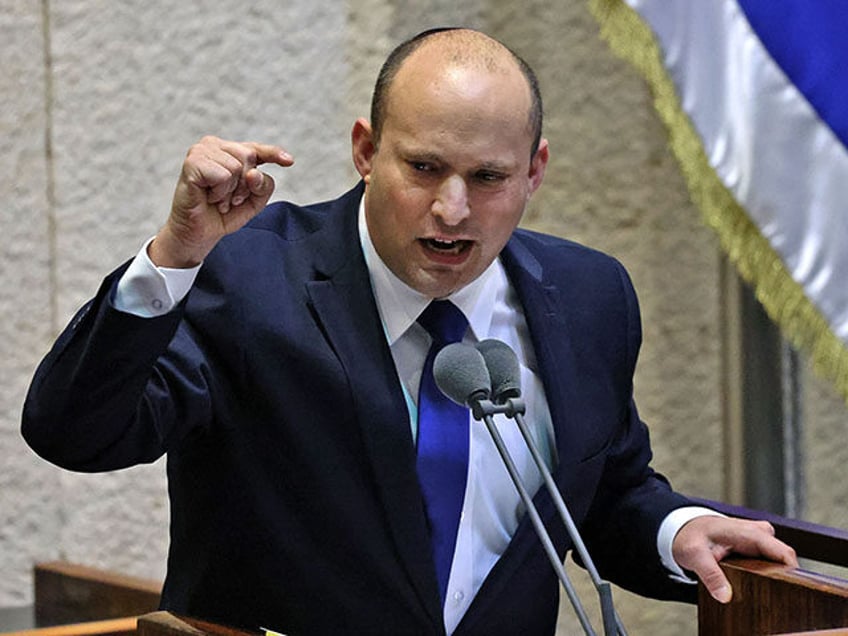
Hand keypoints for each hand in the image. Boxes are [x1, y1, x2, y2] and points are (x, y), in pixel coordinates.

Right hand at [150, 136, 294, 266]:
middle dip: (244, 185)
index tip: (289, 161)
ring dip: (230, 191)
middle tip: (229, 199)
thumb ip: (263, 186)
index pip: (256, 148)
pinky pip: (223, 175)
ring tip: (218, 199)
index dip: (273, 153)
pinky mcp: (192, 162)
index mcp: (230, 152)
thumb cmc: (222, 214)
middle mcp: (215, 146)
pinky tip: (209, 196)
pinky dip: (220, 192)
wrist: (198, 234)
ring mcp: (201, 151)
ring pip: (236, 167)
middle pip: (249, 157)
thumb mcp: (254, 201)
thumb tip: (254, 172)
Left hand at [672, 515, 797, 602]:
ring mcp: (760, 540)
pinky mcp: (757, 547)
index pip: (785, 554)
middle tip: (770, 600)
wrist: (684, 528)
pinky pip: (770, 563)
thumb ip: (710, 575)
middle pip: (784, 561)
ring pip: (778, 563)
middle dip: (783, 580)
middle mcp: (760, 533)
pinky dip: (766, 575)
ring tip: (761, 594)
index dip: (793, 575)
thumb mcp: (695, 555)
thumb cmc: (690, 536)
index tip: (788, 594)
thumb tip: (725, 597)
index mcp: (750, 533)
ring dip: (774, 578)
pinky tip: (756, 588)